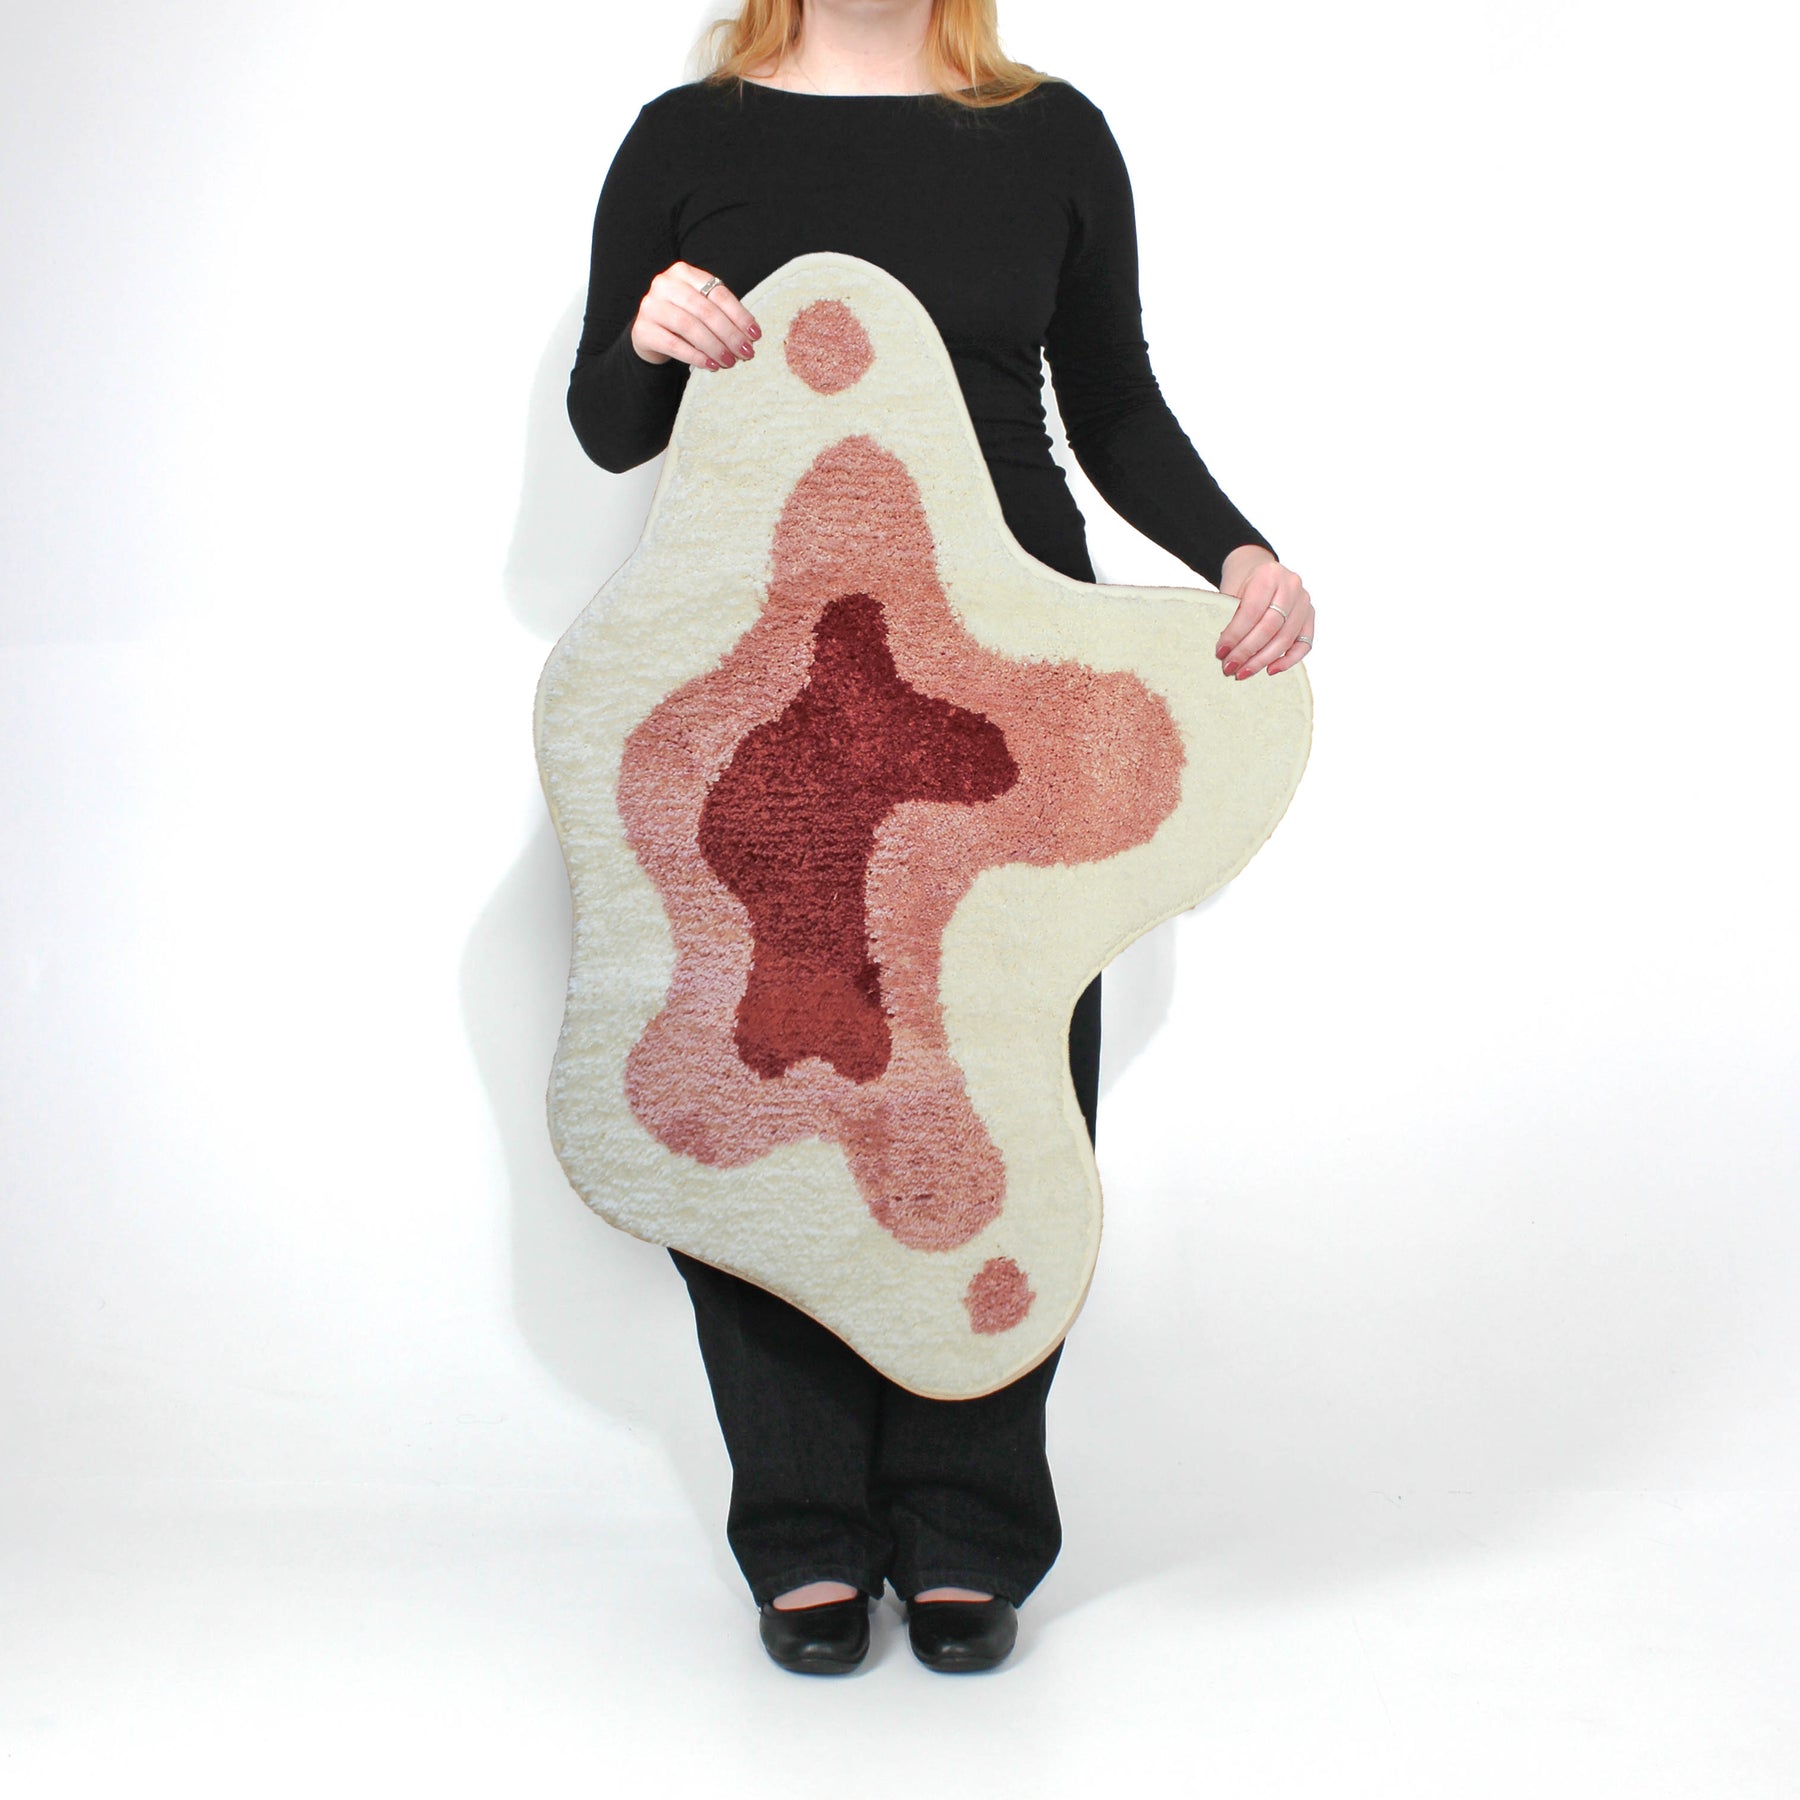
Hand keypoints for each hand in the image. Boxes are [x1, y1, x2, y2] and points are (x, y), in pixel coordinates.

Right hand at [630, 262, 760, 371]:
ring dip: (714, 347)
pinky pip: (674, 344)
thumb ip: (721, 314)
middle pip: (705, 310)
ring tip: (730, 362)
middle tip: (746, 353)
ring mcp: (651, 306)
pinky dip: (695, 356)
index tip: (755, 335)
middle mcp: (665, 284)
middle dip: (730, 334)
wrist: (649, 333)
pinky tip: (711, 365)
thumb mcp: (701, 309)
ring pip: (689, 327)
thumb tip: (750, 336)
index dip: (739, 315)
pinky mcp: (643, 329)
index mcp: (683, 272)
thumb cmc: (682, 319)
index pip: (717, 293)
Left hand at [1215, 546, 1313, 677]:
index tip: (1221, 652)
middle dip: (1247, 652)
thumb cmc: (1242, 582)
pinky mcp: (1310, 616)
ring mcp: (1304, 602)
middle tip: (1230, 667)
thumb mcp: (1231, 590)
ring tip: (1243, 672)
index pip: (1252, 612)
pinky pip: (1304, 644)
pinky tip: (1270, 670)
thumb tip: (1226, 652)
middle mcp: (1292, 586)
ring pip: (1285, 639)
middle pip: (1270, 628)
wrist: (1258, 569)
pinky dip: (1288, 660)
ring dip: (1262, 660)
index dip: (1235, 635)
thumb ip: (1231, 616)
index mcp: (1269, 575)